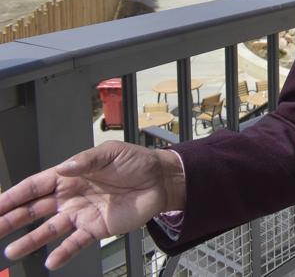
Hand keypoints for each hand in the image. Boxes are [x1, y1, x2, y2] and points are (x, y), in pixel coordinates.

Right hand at [0, 141, 185, 270]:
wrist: (160, 180)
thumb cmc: (136, 162)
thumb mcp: (110, 153)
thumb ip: (85, 161)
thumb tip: (63, 168)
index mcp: (70, 175)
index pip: (34, 186)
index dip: (12, 196)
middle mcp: (70, 196)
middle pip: (34, 209)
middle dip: (11, 219)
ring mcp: (81, 214)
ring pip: (49, 229)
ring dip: (30, 240)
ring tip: (11, 251)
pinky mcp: (96, 228)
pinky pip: (75, 242)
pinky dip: (63, 252)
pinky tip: (50, 260)